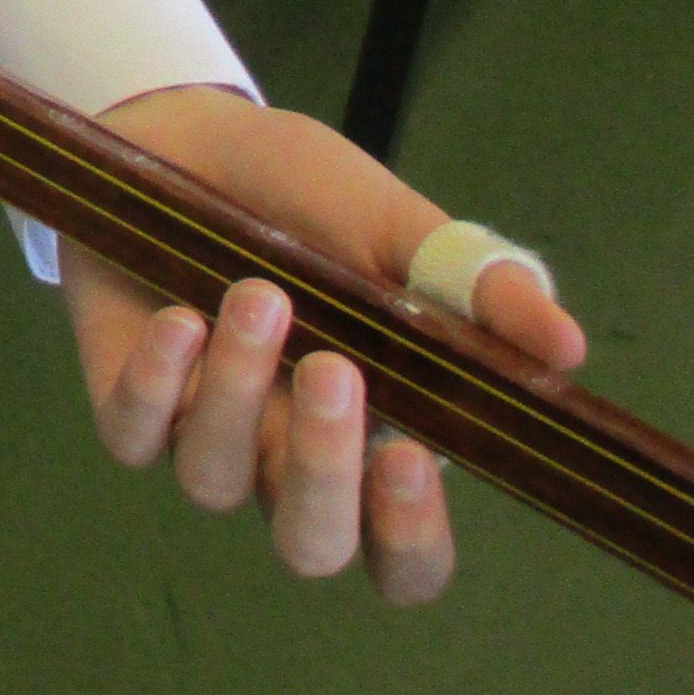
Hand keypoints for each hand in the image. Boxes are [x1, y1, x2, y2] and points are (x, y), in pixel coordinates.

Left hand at [71, 87, 586, 601]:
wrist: (180, 138)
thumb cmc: (301, 197)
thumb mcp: (393, 225)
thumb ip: (475, 286)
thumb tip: (566, 348)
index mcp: (375, 437)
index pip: (404, 557)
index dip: (411, 539)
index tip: (415, 456)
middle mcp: (288, 457)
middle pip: (312, 544)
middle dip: (326, 473)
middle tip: (337, 369)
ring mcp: (203, 435)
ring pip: (218, 481)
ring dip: (241, 390)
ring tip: (259, 291)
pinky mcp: (127, 403)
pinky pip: (134, 434)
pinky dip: (158, 382)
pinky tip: (180, 317)